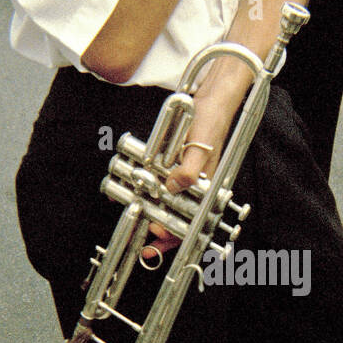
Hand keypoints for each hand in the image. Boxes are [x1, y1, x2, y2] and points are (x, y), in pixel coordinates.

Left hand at [141, 71, 246, 262]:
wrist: (211, 100)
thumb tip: (173, 188)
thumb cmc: (211, 123)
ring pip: (166, 203)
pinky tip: (131, 193)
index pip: (192, 222)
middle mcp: (195, 187)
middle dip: (159, 230)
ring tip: (133, 218)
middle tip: (141, 241)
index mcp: (207, 190)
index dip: (173, 234)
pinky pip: (159, 184)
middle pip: (177, 218)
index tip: (155, 236)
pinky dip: (145, 190)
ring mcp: (184, 177)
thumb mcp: (200, 147)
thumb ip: (189, 171)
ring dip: (151, 212)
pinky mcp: (173, 166)